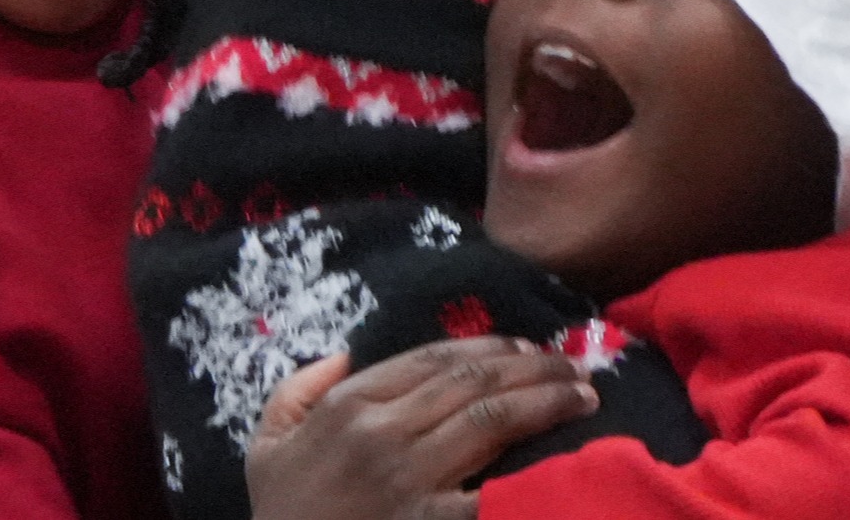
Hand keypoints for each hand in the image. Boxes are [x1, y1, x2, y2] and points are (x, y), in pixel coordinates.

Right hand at [248, 338, 598, 519]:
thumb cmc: (280, 516)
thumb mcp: (265, 447)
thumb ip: (296, 392)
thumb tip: (342, 355)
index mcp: (348, 405)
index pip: (434, 358)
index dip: (489, 348)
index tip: (527, 349)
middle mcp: (382, 431)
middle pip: (474, 382)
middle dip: (534, 369)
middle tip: (574, 368)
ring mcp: (409, 477)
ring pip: (493, 418)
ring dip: (547, 401)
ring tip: (583, 397)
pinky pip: (493, 488)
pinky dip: (533, 469)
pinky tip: (569, 457)